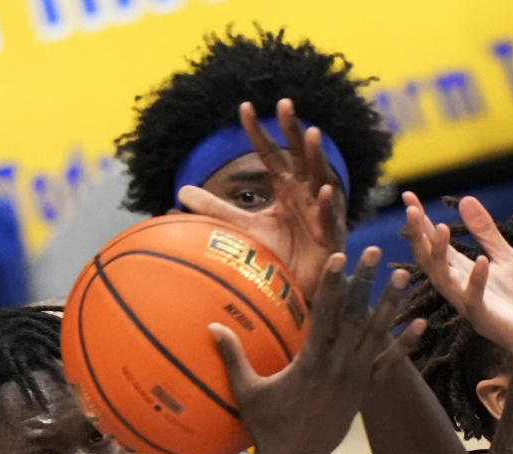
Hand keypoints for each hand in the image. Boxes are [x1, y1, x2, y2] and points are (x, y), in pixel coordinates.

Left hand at [177, 99, 345, 302]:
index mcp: (286, 188)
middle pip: (299, 156)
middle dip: (293, 129)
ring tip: (312, 133)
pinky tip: (326, 190)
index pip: (270, 153)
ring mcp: (320, 213)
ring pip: (320, 179)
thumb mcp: (243, 228)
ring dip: (316, 157)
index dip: (258, 132)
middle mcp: (305, 194)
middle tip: (284, 103)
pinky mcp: (331, 237)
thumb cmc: (277, 256)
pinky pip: (330, 219)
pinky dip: (329, 205)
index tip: (243, 107)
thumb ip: (216, 210)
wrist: (295, 290)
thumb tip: (181, 192)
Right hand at [210, 247, 420, 453]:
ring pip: (376, 336)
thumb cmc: (267, 428)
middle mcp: (337, 369)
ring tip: (404, 275)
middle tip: (374, 252)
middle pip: (354, 317)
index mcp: (310, 363)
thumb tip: (212, 326)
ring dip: (391, 304)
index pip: (323, 315)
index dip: (332, 285)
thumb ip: (232, 357)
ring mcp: (354, 381)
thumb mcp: (247, 391)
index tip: (340, 257)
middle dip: (365, 282)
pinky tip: (421, 324)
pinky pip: (389, 366)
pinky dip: (405, 345)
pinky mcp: (364, 394)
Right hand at [403, 192, 512, 365]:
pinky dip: (477, 281)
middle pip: (430, 262)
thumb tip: (466, 200)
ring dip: (440, 256)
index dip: (421, 222)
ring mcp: (472, 308)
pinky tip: (480, 260)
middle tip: (410, 209)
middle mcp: (461, 291)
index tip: (409, 195)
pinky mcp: (489, 321)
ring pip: (445, 282)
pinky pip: (476, 302)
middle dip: (419, 237)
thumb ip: (486, 234)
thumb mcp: (507, 259)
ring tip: (440, 228)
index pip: (435, 245)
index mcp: (464, 275)